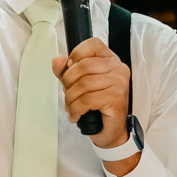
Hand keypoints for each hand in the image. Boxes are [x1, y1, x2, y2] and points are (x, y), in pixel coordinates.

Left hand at [53, 38, 138, 172]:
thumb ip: (66, 71)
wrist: (111, 131)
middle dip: (69, 83)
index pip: (92, 44)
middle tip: (69, 95)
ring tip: (72, 107)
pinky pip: (87, 100)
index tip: (70, 69)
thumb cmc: (97, 107)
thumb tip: (57, 60)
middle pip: (83, 66)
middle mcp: (117, 68)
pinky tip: (76, 115)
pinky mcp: (116, 98)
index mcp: (110, 60)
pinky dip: (76, 109)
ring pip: (83, 84)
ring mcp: (119, 83)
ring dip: (71, 99)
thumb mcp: (77, 85)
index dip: (75, 55)